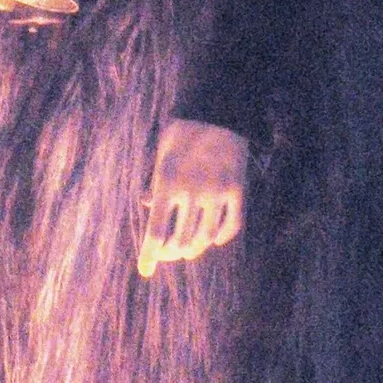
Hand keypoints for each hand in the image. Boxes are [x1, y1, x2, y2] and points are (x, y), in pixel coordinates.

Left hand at [137, 119, 247, 278]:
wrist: (217, 111)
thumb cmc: (182, 132)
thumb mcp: (160, 154)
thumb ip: (154, 181)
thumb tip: (146, 203)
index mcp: (166, 183)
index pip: (155, 231)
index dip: (150, 255)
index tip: (145, 271)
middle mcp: (192, 192)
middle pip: (180, 241)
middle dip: (171, 254)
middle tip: (168, 254)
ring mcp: (216, 192)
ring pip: (205, 237)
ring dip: (194, 249)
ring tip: (188, 251)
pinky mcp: (237, 190)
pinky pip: (232, 225)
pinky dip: (222, 237)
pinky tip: (214, 238)